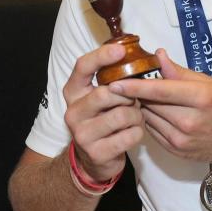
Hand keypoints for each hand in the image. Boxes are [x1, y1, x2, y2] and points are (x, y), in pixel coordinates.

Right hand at [63, 43, 144, 180]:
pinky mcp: (96, 153)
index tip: (121, 50)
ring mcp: (82, 134)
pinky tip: (132, 133)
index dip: (102, 56)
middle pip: (106, 93)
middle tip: (134, 101)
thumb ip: (114, 79)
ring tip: (134, 118)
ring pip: (122, 115)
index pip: (82, 67)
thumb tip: (138, 56)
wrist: (94, 160)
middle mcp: (73, 112)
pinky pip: (130, 135)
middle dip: (128, 95)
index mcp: (73, 92)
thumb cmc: (103, 120)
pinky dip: (138, 132)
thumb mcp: (103, 98)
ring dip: (136, 115)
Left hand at [109, 49, 211, 162]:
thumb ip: (178, 71)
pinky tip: (158, 114)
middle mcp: (190, 121)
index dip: (134, 87)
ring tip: (146, 98)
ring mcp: (182, 140)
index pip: (159, 91)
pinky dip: (151, 121)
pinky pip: (153, 132)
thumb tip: (157, 55)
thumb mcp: (207, 82)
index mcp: (200, 98)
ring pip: (148, 119)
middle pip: (150, 105)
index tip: (113, 82)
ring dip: (143, 108)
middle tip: (131, 84)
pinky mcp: (177, 151)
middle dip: (138, 94)